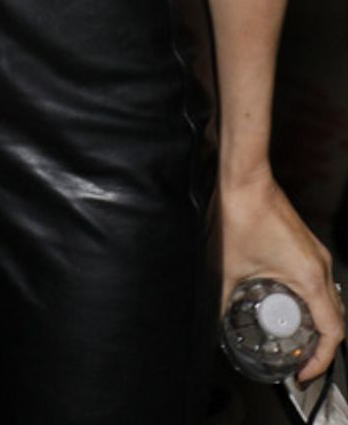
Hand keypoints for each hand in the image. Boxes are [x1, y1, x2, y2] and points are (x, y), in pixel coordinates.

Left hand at [220, 168, 343, 384]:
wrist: (245, 179)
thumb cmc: (241, 215)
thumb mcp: (230, 267)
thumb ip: (224, 299)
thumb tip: (216, 320)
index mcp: (310, 276)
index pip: (333, 331)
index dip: (322, 359)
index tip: (303, 372)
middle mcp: (319, 266)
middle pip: (335, 318)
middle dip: (319, 345)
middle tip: (297, 360)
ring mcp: (315, 254)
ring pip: (328, 300)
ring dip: (315, 322)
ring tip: (292, 338)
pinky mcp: (306, 246)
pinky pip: (317, 282)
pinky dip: (309, 301)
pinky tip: (285, 305)